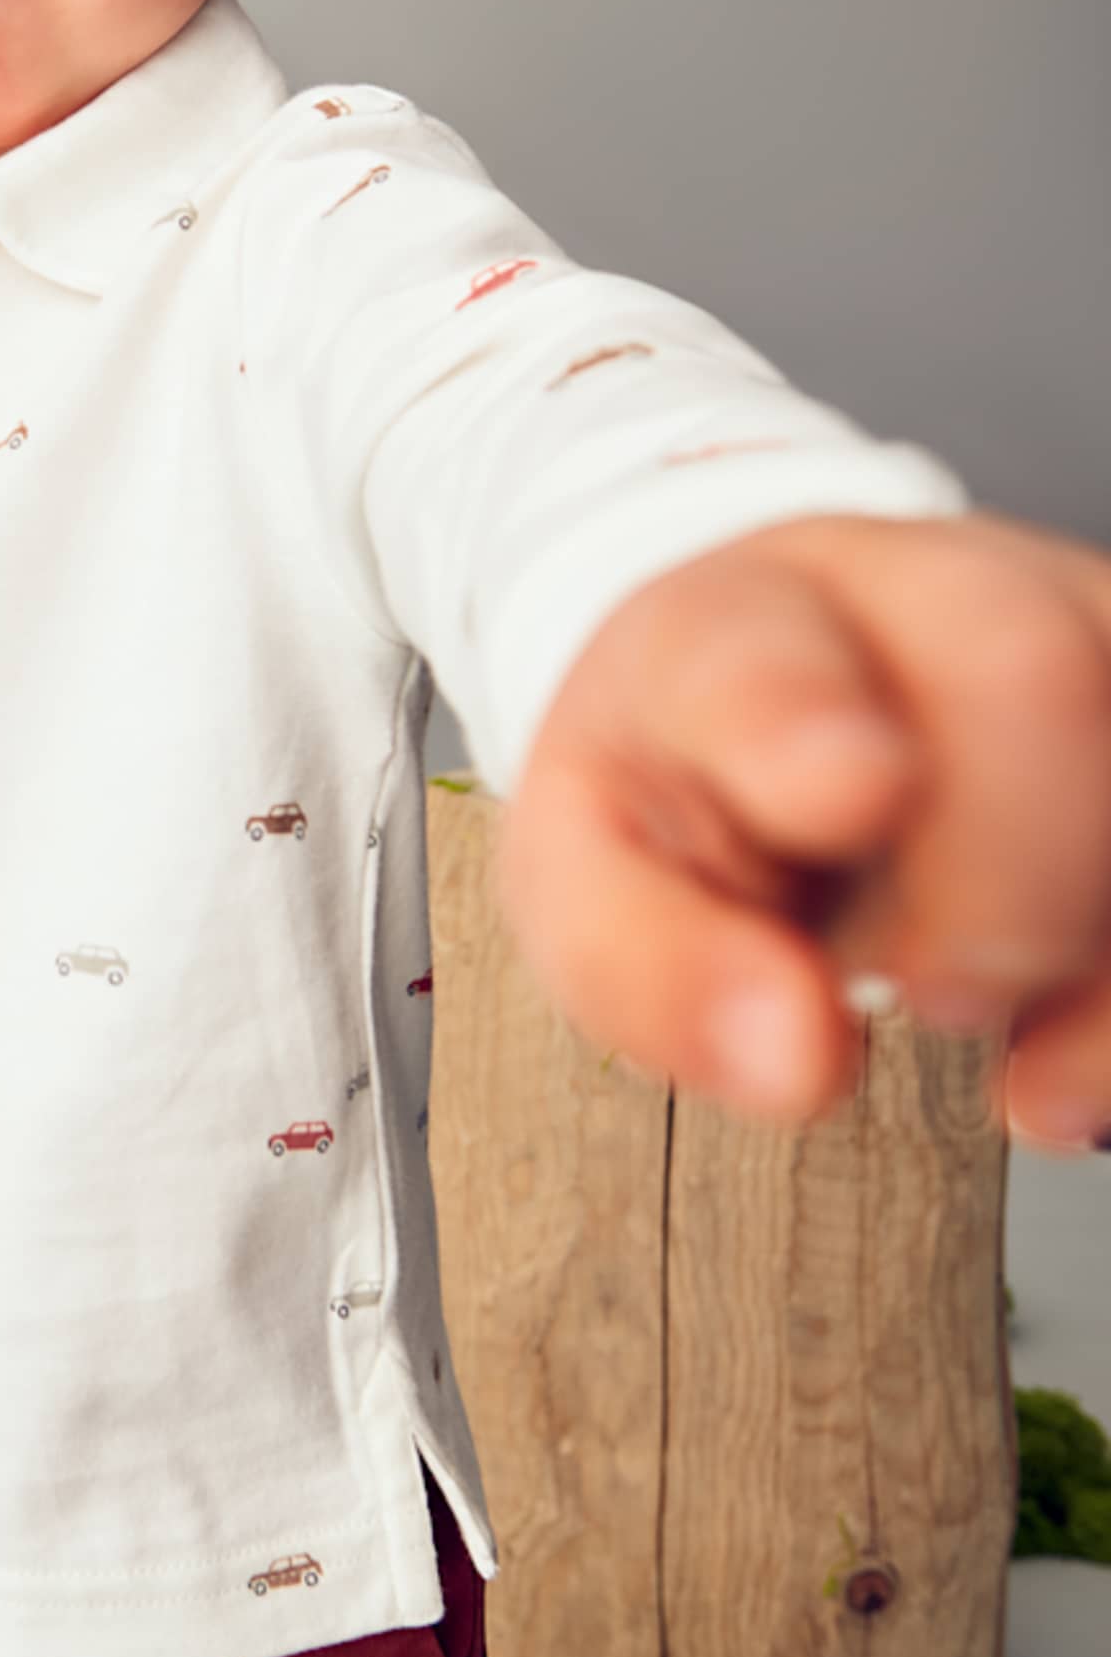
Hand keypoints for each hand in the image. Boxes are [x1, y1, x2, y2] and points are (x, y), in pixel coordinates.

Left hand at [494, 507, 1110, 1146]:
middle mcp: (921, 597)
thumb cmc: (687, 788)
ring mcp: (1071, 630)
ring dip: (1094, 936)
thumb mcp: (596, 881)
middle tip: (930, 992)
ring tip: (1011, 1036)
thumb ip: (655, 969)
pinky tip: (1074, 1060)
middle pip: (1024, 673)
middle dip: (1003, 878)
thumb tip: (793, 1056)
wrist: (768, 711)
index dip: (802, 721)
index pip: (764, 652)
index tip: (847, 793)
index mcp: (737, 624)